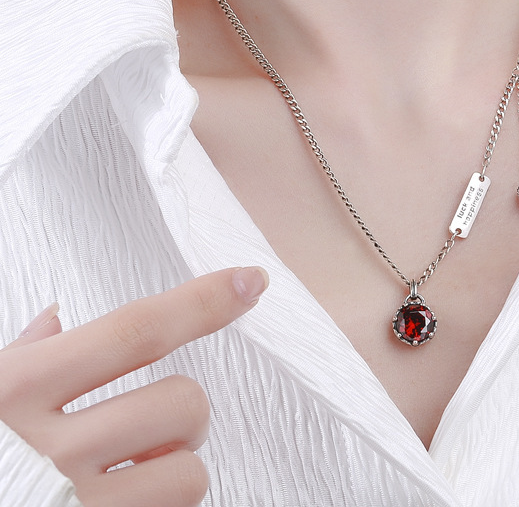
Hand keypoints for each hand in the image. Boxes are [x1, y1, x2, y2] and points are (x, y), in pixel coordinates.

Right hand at [0, 267, 267, 506]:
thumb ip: (25, 359)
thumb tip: (55, 319)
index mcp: (22, 390)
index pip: (136, 330)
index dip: (203, 302)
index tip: (250, 281)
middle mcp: (50, 447)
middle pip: (184, 403)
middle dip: (185, 414)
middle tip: (148, 431)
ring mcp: (74, 504)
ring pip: (190, 471)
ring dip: (174, 469)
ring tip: (132, 477)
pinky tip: (125, 505)